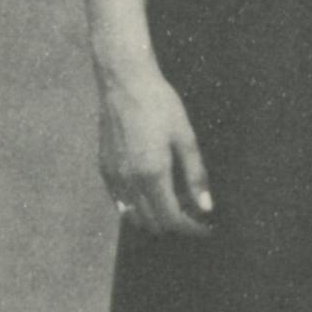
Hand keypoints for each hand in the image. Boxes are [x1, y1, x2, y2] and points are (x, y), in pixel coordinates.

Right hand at [98, 60, 215, 239]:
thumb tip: (206, 206)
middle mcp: (129, 181)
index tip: (206, 227)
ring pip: (133, 215)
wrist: (125, 83)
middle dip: (175, 224)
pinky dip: (136, 206)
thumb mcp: (186, 138)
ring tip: (175, 201)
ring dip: (155, 217)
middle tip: (194, 213)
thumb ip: (196, 175)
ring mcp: (113, 176)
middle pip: (152, 223)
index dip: (191, 228)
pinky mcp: (104, 168)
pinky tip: (151, 191)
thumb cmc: (160, 105)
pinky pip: (120, 201)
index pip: (172, 219)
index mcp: (152, 174)